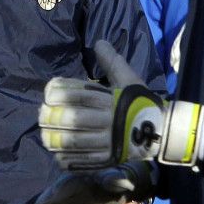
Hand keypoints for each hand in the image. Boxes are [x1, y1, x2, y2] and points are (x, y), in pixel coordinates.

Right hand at [20, 161, 154, 203]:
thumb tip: (123, 181)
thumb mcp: (115, 179)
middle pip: (46, 202)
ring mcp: (61, 200)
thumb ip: (115, 179)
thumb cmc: (116, 180)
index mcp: (74, 180)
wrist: (116, 184)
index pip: (58, 191)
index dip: (47, 201)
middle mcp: (63, 189)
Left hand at [39, 40, 203, 168]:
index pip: (81, 96)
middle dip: (54, 118)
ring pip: (76, 142)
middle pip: (75, 120)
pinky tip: (57, 155)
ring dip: (56, 140)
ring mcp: (108, 142)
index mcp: (112, 101)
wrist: (161, 130)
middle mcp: (108, 122)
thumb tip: (99, 42)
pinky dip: (68, 158)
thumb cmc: (140, 102)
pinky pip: (84, 160)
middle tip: (41, 116)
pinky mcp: (109, 158)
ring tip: (44, 136)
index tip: (48, 95)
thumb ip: (111, 62)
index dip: (61, 95)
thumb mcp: (129, 78)